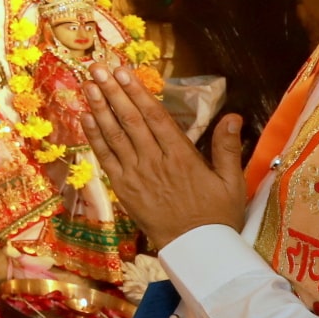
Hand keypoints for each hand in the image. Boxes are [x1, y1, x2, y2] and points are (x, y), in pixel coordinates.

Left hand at [80, 64, 245, 248]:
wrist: (195, 250)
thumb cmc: (217, 216)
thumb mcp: (233, 182)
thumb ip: (228, 147)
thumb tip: (232, 116)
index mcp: (181, 156)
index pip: (155, 116)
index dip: (137, 91)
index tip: (123, 71)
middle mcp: (155, 161)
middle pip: (129, 119)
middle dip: (112, 91)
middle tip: (96, 67)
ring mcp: (136, 175)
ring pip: (114, 135)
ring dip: (99, 108)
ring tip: (87, 84)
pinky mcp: (124, 188)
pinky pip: (106, 158)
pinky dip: (94, 137)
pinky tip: (85, 117)